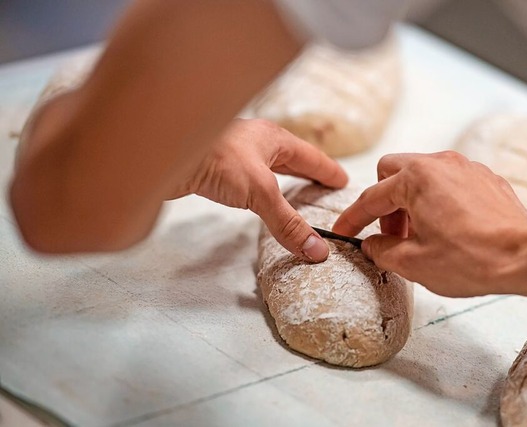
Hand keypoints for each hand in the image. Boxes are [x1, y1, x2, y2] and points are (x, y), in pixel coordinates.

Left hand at [173, 118, 347, 261]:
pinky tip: (258, 196)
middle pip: (291, 158)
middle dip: (308, 172)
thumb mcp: (260, 191)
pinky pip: (249, 178)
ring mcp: (235, 153)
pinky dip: (261, 188)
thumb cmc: (214, 157)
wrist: (161, 152)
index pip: (311, 157)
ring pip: (268, 167)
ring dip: (284, 179)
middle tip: (324, 185)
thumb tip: (316, 250)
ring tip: (296, 192)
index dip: (328, 171)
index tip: (343, 180)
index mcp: (273, 138)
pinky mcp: (216, 166)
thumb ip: (288, 223)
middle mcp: (256, 142)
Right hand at [332, 152, 526, 296]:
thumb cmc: (472, 260)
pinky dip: (436, 201)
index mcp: (416, 178)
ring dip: (410, 202)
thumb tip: (372, 244)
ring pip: (421, 175)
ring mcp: (466, 167)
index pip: (371, 198)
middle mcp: (440, 163)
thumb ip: (382, 249)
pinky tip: (446, 229)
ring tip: (420, 236)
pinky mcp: (485, 178)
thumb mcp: (413, 263)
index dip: (353, 218)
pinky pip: (448, 182)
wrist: (525, 257)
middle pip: (393, 172)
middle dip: (384, 203)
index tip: (344, 231)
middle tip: (392, 234)